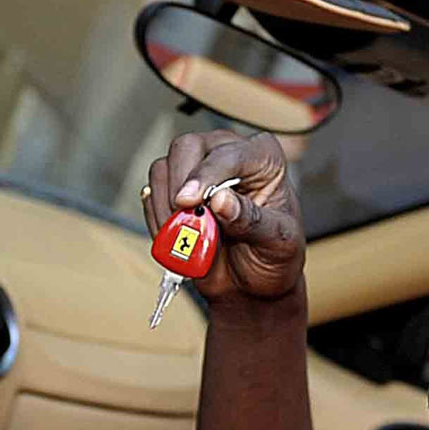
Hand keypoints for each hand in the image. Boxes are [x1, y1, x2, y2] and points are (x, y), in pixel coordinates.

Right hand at [144, 127, 303, 309]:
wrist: (253, 281)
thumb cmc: (273, 255)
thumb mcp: (277, 242)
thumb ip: (251, 220)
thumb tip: (219, 200)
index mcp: (262, 157)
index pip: (227, 154)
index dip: (205, 175)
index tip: (188, 202)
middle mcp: (226, 153)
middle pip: (186, 147)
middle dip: (180, 186)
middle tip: (184, 221)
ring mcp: (196, 169)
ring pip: (162, 169)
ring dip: (167, 208)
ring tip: (189, 238)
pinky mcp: (173, 189)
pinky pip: (151, 193)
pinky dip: (157, 219)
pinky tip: (177, 239)